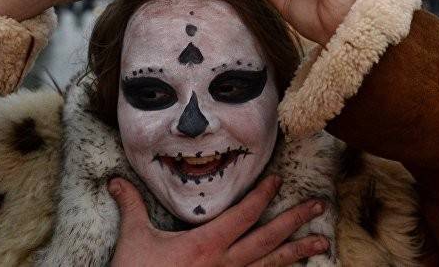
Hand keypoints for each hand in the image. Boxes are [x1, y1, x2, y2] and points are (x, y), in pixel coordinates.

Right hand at [108, 175, 328, 265]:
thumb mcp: (134, 239)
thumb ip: (132, 206)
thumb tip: (117, 180)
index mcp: (205, 244)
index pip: (243, 215)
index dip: (262, 196)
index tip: (278, 180)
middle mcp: (224, 264)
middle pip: (268, 239)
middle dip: (295, 220)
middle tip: (319, 205)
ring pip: (271, 265)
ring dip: (297, 251)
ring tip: (322, 242)